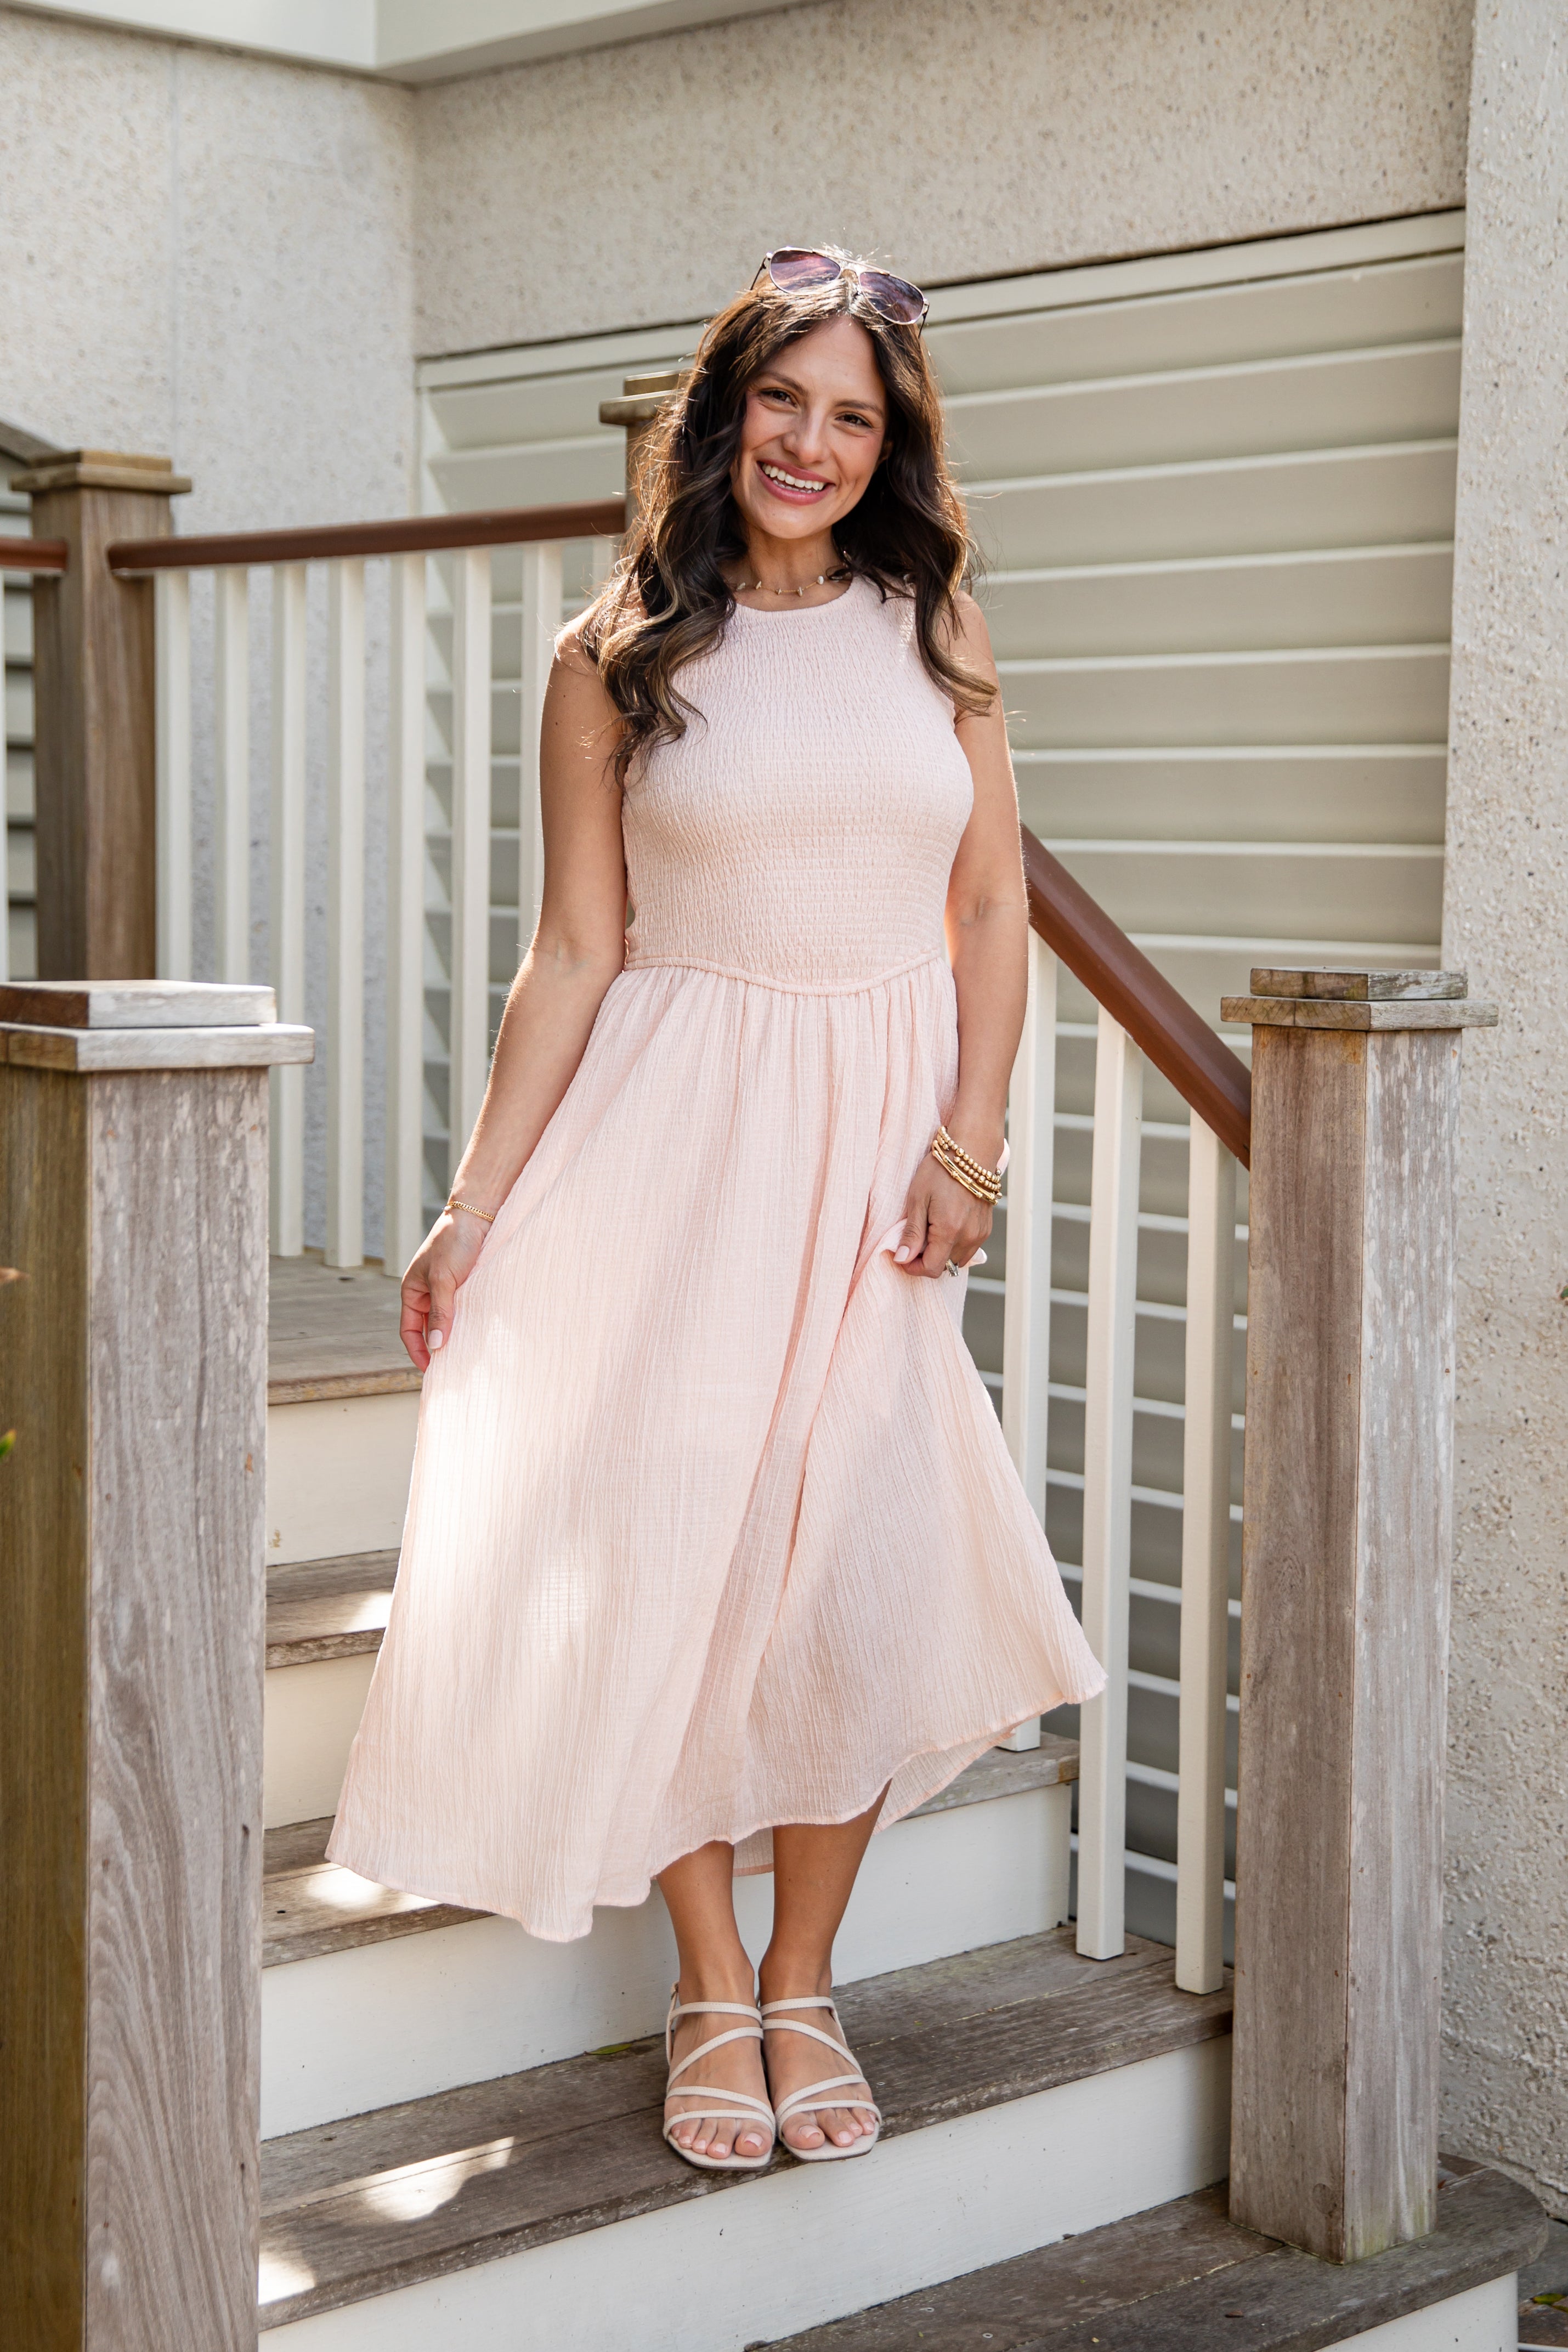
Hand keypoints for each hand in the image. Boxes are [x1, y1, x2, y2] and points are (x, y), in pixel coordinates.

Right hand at [400, 1208, 489, 1369]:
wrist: (478, 1215)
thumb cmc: (454, 1242)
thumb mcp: (443, 1279)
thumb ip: (440, 1312)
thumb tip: (436, 1346)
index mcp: (412, 1290)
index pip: (409, 1330)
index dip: (417, 1351)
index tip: (431, 1370)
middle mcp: (427, 1293)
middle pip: (427, 1329)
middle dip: (436, 1348)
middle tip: (451, 1369)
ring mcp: (447, 1291)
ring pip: (447, 1322)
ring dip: (453, 1337)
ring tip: (465, 1356)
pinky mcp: (466, 1287)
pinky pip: (463, 1312)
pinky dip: (467, 1324)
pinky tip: (476, 1335)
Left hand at [893, 1156, 992, 1279]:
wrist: (971, 1151)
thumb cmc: (941, 1170)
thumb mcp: (918, 1199)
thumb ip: (912, 1233)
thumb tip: (902, 1259)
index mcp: (950, 1231)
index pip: (931, 1268)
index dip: (913, 1267)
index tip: (902, 1255)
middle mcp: (969, 1237)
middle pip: (945, 1267)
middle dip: (926, 1260)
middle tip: (914, 1240)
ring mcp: (980, 1234)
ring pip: (957, 1260)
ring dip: (941, 1254)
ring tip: (929, 1231)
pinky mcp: (985, 1229)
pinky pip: (968, 1249)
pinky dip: (954, 1245)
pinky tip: (944, 1226)